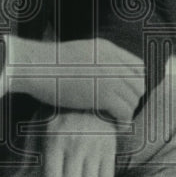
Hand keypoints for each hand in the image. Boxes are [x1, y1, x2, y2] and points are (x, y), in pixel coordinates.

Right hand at [5, 36, 144, 121]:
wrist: (36, 66)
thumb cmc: (47, 64)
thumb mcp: (79, 54)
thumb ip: (96, 61)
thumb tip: (101, 76)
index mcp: (108, 49)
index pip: (139, 66)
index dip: (135, 82)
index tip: (126, 93)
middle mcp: (113, 61)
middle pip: (139, 83)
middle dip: (132, 98)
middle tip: (122, 109)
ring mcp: (109, 77)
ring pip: (133, 99)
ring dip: (127, 112)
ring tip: (118, 120)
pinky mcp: (103, 95)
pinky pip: (125, 112)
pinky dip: (124, 122)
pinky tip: (118, 127)